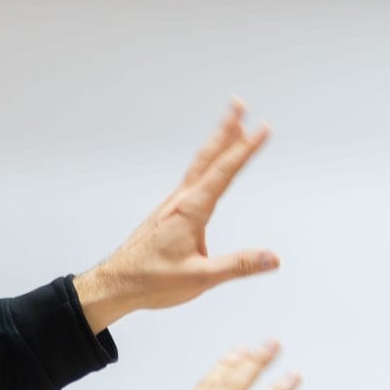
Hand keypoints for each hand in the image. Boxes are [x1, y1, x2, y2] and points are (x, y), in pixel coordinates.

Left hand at [75, 102, 278, 331]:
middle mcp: (181, 201)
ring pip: (199, 166)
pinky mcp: (170, 214)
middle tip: (238, 105)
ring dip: (216, 143)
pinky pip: (193, 179)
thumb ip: (237, 266)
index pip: (225, 173)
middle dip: (226, 130)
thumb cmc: (153, 281)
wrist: (117, 284)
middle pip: (208, 157)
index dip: (246, 149)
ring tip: (232, 127)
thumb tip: (272, 258)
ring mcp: (174, 205)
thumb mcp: (201, 277)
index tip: (263, 129)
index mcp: (190, 211)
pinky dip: (207, 163)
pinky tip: (210, 166)